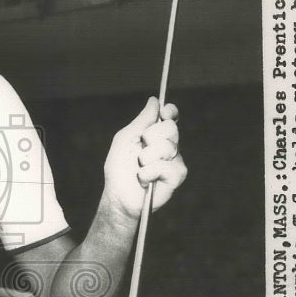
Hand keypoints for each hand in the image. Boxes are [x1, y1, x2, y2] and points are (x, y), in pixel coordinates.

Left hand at [103, 97, 187, 220]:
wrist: (118, 196)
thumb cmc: (119, 168)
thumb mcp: (125, 139)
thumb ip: (141, 120)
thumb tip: (154, 100)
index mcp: (156, 135)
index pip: (171, 116)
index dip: (170, 111)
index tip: (164, 111)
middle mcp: (169, 145)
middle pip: (170, 128)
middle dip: (150, 137)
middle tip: (140, 150)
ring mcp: (175, 160)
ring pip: (167, 147)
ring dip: (146, 158)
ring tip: (139, 167)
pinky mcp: (177, 176)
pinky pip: (166, 166)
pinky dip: (149, 172)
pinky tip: (144, 179)